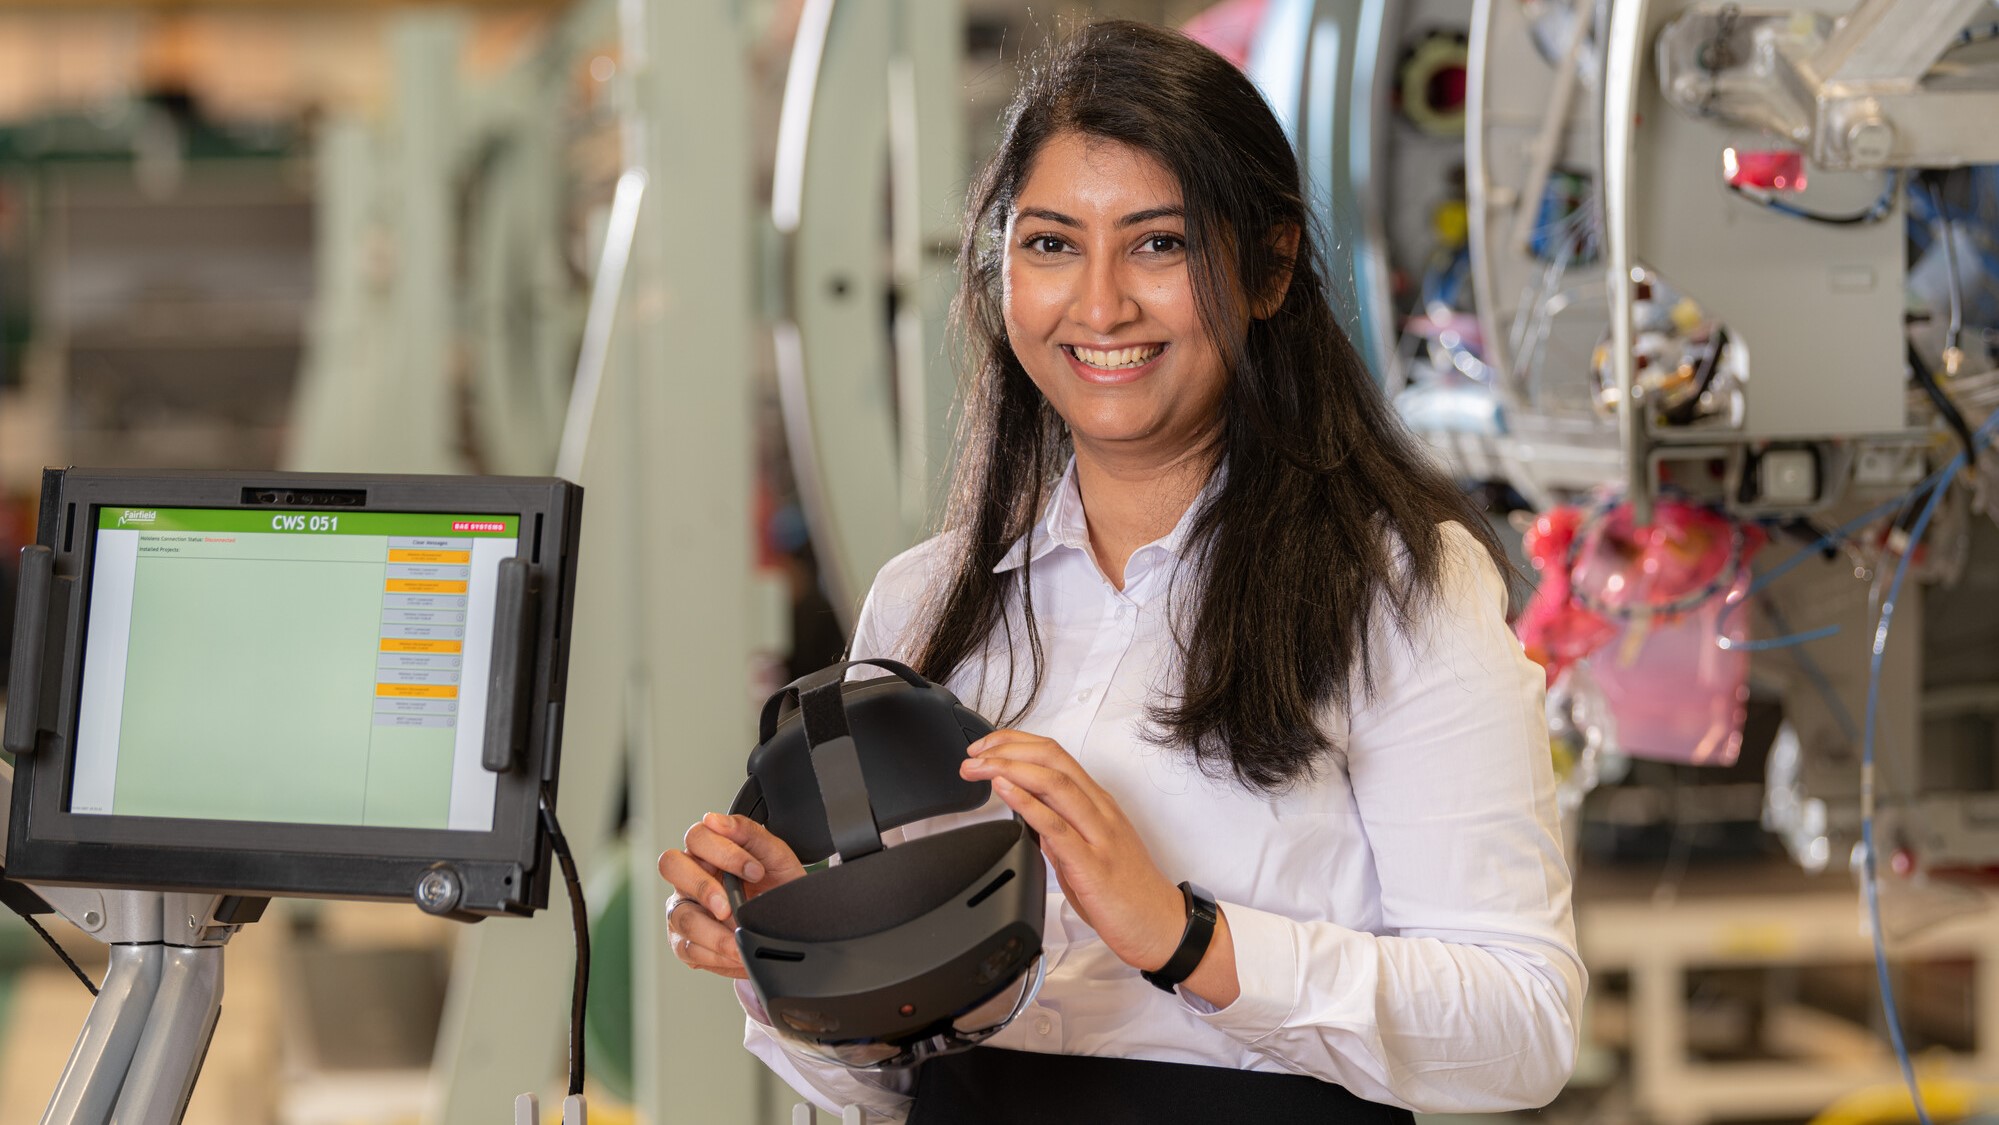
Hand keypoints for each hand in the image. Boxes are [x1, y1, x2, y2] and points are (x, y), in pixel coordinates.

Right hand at [658, 812, 806, 979]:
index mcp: (710, 850)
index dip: (723, 852)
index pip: (697, 837)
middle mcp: (690, 876)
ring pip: (680, 914)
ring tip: (739, 939)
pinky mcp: (685, 940)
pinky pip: (687, 947)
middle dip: (703, 887)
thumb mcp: (775, 857)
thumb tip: (716, 820)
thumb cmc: (778, 885)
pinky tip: (734, 952)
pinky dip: (714, 954)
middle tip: (730, 906)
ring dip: (711, 930)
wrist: (788, 924)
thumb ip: (750, 833)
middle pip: (671, 866)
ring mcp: (684, 908)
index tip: (756, 871)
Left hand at [959, 730, 1186, 973]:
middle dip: (1006, 750)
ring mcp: (1099, 834)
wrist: (1162, 927)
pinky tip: (1005, 791)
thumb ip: (1061, 831)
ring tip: (979, 768)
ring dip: (1009, 769)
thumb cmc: (1130, 892)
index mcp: (1098, 804)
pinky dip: (1026, 802)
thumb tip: (1030, 817)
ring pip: (1054, 783)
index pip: (1055, 756)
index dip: (1016, 744)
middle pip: (1052, 759)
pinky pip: (1056, 826)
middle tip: (973, 755)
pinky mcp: (1093, 864)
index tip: (986, 748)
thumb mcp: (1089, 851)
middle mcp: (1100, 811)